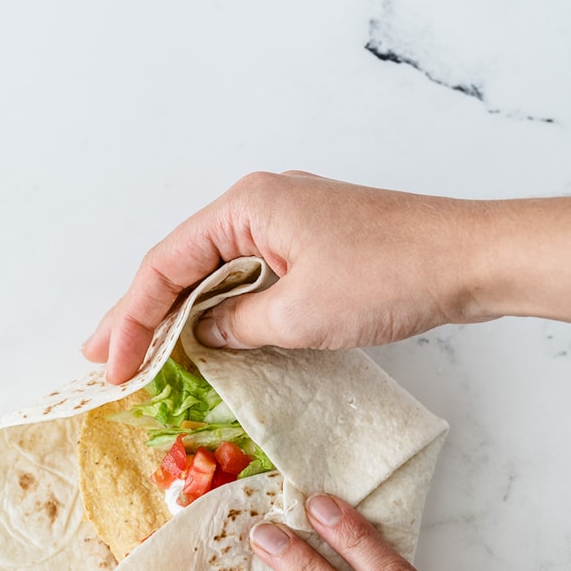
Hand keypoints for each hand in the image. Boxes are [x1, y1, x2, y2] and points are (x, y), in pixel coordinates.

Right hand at [83, 171, 491, 381]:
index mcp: (247, 207)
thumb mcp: (299, 313)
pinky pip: (250, 278)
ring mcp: (287, 224)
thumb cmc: (390, 275)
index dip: (132, 318)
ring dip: (178, 312)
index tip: (111, 364)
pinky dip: (222, 309)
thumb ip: (237, 324)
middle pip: (182, 264)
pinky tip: (205, 337)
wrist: (469, 260)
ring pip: (215, 272)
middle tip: (102, 357)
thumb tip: (203, 334)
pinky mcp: (312, 246)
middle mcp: (260, 205)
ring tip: (138, 352)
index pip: (166, 265)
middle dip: (141, 313)